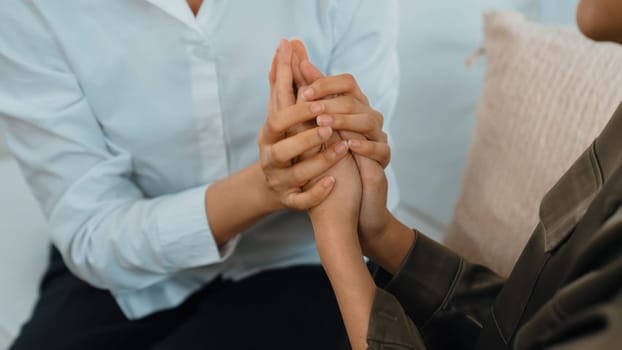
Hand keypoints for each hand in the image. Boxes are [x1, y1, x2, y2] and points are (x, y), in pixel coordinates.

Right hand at [257, 40, 349, 210]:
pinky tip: (333, 182)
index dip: (297, 110)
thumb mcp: (283, 112)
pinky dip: (316, 192)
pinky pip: (301, 200)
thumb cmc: (285, 139)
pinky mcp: (290, 200)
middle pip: (282, 146)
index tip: (317, 99)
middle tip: (329, 122)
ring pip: (296, 173)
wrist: (276, 186)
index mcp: (270, 134)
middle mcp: (270, 156)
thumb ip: (286, 81)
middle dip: (306, 134)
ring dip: (319, 159)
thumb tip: (289, 42)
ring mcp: (279, 180)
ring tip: (342, 146)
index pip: (278, 116)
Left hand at [291, 40, 391, 240]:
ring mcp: (378, 137)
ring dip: (345, 121)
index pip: (347, 83)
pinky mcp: (384, 159)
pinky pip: (380, 149)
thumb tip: (293, 74)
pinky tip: (349, 146)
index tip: (305, 92)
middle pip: (355, 100)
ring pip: (369, 121)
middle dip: (332, 102)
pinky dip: (364, 146)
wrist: (346, 201)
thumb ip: (307, 106)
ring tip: (325, 124)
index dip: (327, 83)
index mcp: (353, 107)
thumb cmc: (328, 161)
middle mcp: (368, 118)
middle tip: (312, 108)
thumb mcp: (314, 133)